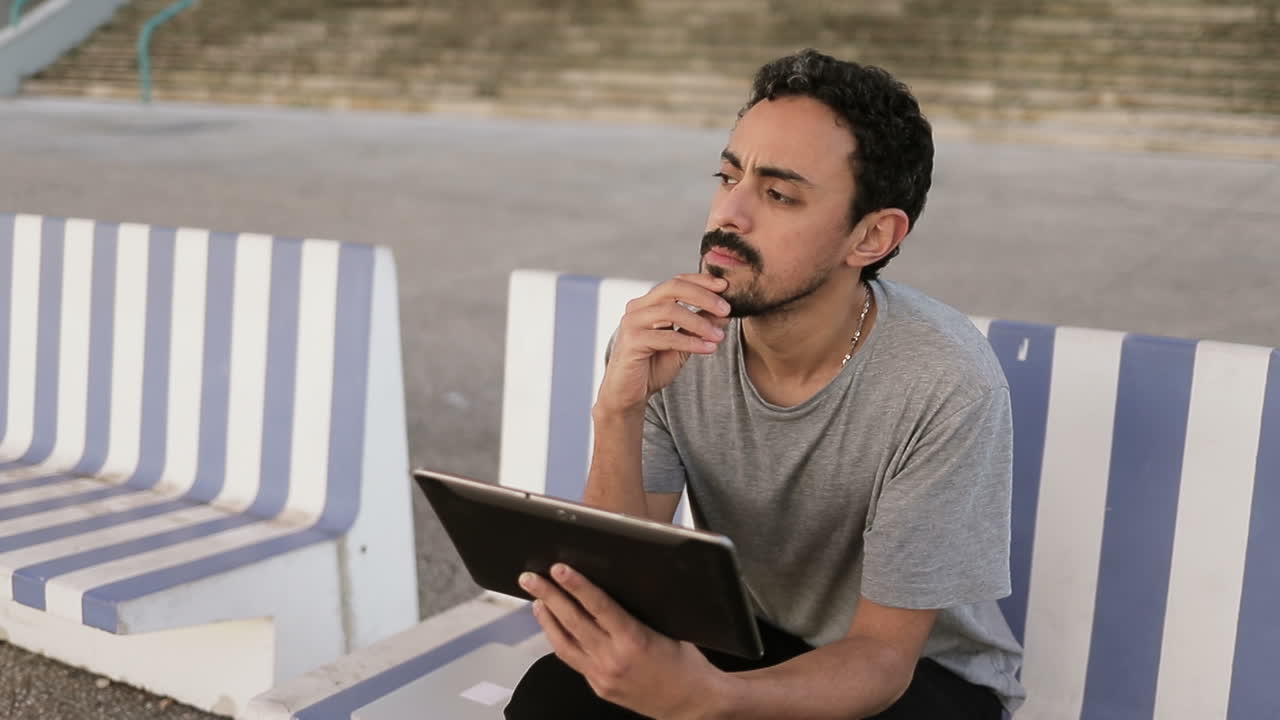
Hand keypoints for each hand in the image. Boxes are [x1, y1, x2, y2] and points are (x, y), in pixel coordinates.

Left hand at [520, 564, 725, 718]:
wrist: (692, 704)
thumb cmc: (687, 665)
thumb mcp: (669, 629)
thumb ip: (640, 611)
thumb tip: (617, 585)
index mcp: (634, 640)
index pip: (597, 605)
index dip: (576, 585)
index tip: (559, 569)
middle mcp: (613, 659)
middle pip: (573, 621)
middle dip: (549, 595)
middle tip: (530, 577)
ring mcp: (602, 676)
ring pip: (564, 644)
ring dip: (547, 619)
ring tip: (536, 599)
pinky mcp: (599, 687)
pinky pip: (573, 660)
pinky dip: (560, 640)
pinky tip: (554, 628)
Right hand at [597, 274, 731, 415]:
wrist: (629, 394)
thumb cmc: (653, 367)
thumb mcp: (683, 344)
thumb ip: (699, 327)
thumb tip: (725, 313)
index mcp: (648, 303)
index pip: (676, 282)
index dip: (701, 281)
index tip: (725, 286)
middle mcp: (638, 308)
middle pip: (673, 288)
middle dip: (703, 296)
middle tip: (726, 309)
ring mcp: (632, 323)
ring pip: (671, 311)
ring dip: (700, 323)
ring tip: (720, 336)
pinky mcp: (632, 341)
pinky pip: (668, 337)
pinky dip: (691, 342)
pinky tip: (708, 348)